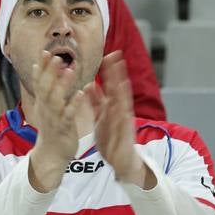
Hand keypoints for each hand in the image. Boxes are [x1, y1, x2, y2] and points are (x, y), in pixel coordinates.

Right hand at [27, 51, 84, 192]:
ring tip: (69, 69)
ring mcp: (54, 118)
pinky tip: (80, 93)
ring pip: (56, 99)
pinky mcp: (63, 127)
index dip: (42, 67)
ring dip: (62, 84)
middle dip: (50, 71)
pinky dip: (73, 103)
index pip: (40, 81)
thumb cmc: (53, 128)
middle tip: (55, 55)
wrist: (52, 154)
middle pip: (45, 86)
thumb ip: (48, 90)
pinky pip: (68, 114)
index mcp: (43, 102)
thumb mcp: (47, 107)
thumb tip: (44, 71)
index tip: (44, 51)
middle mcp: (45, 108)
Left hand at [86, 51, 153, 188]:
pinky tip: (122, 92)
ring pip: (122, 96)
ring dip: (122, 82)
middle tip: (115, 53)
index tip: (105, 55)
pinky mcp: (125, 128)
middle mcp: (118, 109)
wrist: (122, 162)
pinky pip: (123, 113)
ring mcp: (123, 118)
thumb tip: (88, 85)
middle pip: (117, 86)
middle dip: (116, 71)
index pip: (109, 85)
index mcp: (110, 107)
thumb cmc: (112, 140)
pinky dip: (123, 101)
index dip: (107, 71)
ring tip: (121, 67)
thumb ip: (95, 102)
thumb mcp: (100, 118)